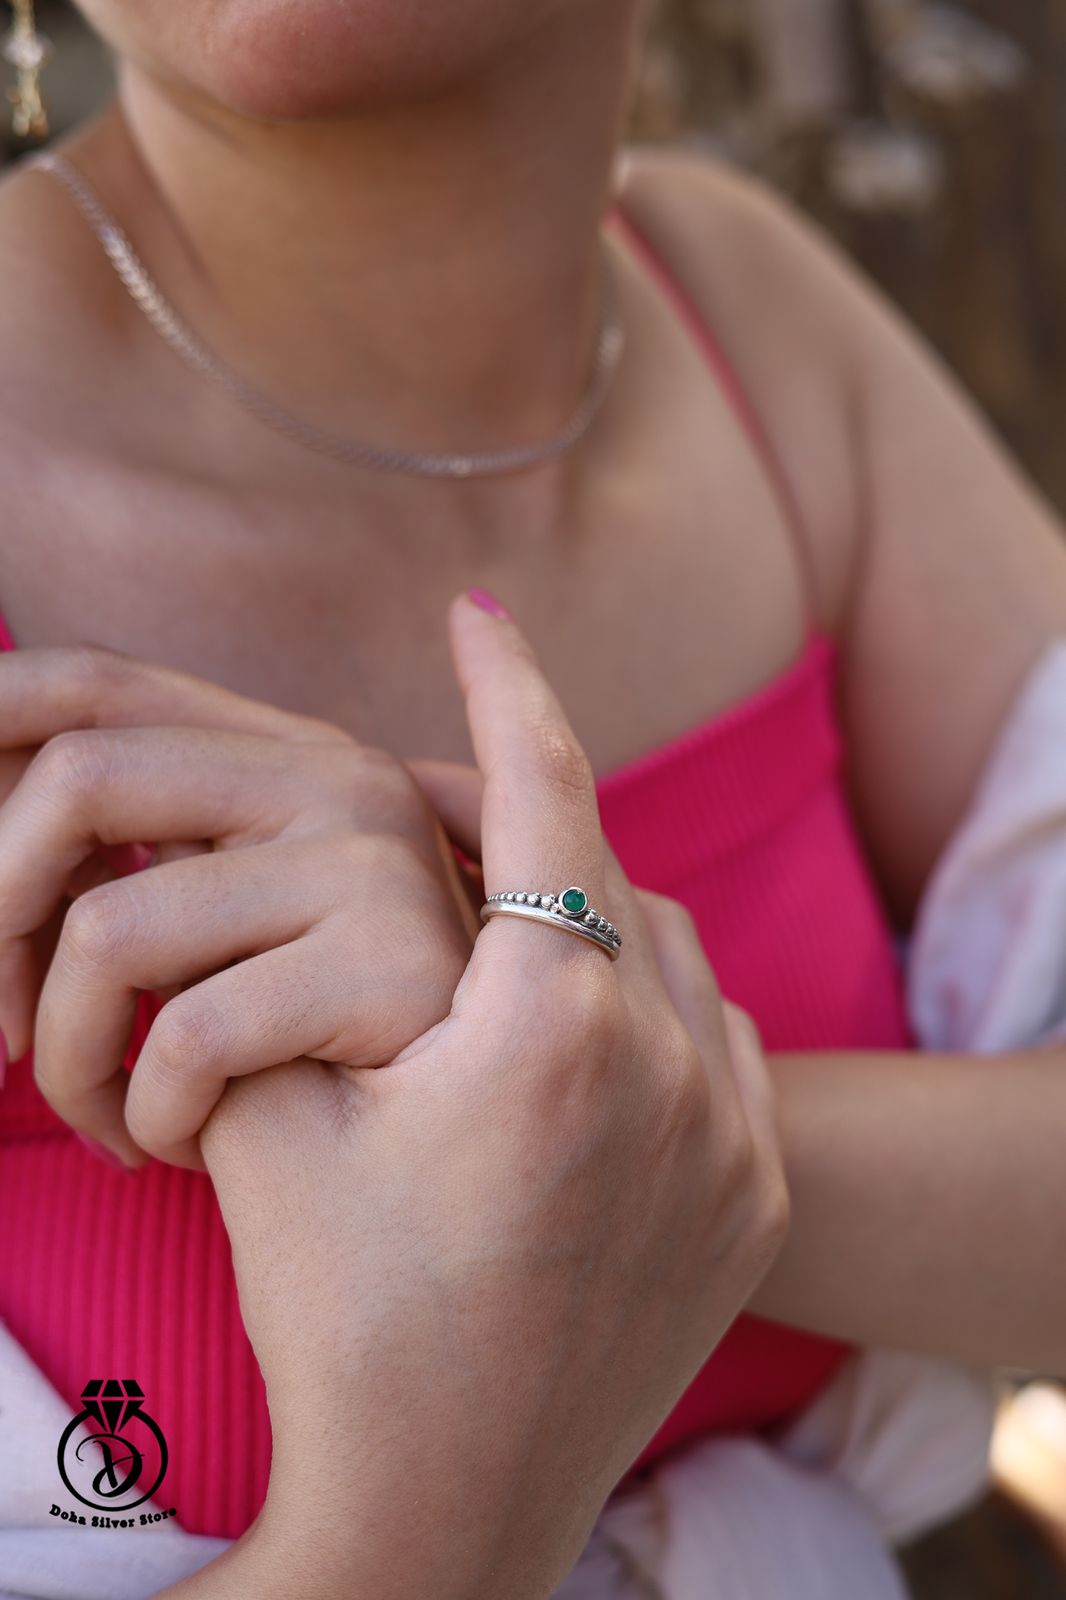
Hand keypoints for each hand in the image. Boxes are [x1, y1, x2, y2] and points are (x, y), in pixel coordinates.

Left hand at [0, 644, 476, 1166]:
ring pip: (111, 932)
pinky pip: (183, 1038)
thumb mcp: (234, 926)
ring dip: (60, 1057)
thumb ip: (144, 858)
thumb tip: (4, 848)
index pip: (95, 683)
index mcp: (285, 753)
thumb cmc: (335, 1041)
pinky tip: (169, 1146)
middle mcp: (335, 778)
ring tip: (97, 1115)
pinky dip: (142, 1114)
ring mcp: (370, 862)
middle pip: (80, 778)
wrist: (486, 1139)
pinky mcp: (388, 968)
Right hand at [199, 593, 788, 1599]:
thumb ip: (305, 969)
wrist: (444, 1506)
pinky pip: (713, 1043)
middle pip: (601, 873)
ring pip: (666, 954)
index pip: (539, 793)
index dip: (503, 687)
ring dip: (587, 916)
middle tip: (450, 798)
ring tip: (503, 920)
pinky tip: (580, 1028)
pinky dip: (649, 1006)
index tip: (479, 613)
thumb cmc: (343, 1310)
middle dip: (524, 822)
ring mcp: (729, 1137)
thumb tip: (309, 865)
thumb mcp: (279, 1117)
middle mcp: (673, 1063)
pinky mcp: (752, 1199)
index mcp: (552, 1024)